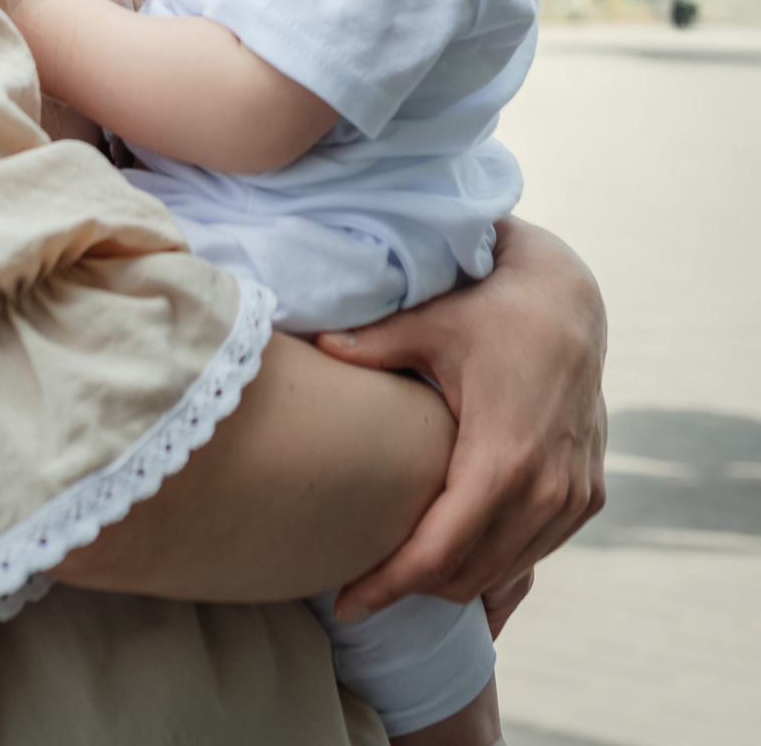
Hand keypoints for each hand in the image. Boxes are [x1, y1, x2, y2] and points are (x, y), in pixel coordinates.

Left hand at [316, 218, 606, 622]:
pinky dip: (496, 567)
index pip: (438, 553)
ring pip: (503, 573)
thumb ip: (373, 344)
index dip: (389, 586)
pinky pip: (535, 555)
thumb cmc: (494, 311)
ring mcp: (573, 497)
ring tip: (402, 575)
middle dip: (413, 589)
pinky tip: (459, 569)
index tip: (346, 604)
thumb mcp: (433, 324)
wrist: (570, 302)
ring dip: (455, 583)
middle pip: (468, 575)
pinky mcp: (588, 496)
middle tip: (363, 585)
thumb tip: (318, 347)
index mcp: (502, 458)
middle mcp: (546, 490)